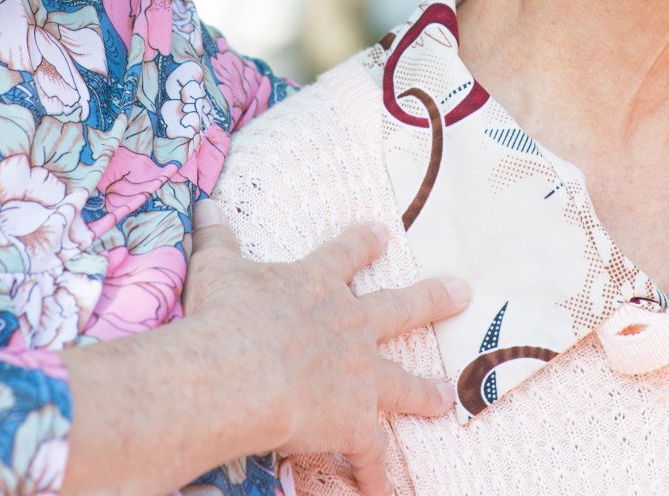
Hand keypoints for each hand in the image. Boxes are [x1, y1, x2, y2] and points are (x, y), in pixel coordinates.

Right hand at [187, 201, 469, 495]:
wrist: (238, 372)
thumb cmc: (224, 317)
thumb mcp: (217, 269)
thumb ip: (217, 237)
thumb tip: (206, 202)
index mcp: (316, 285)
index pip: (345, 255)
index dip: (363, 244)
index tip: (382, 233)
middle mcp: (348, 324)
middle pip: (401, 307)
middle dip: (433, 298)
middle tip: (462, 292)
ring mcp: (358, 373)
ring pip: (402, 382)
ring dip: (423, 392)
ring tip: (446, 399)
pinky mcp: (354, 420)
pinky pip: (372, 451)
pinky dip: (378, 473)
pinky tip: (386, 489)